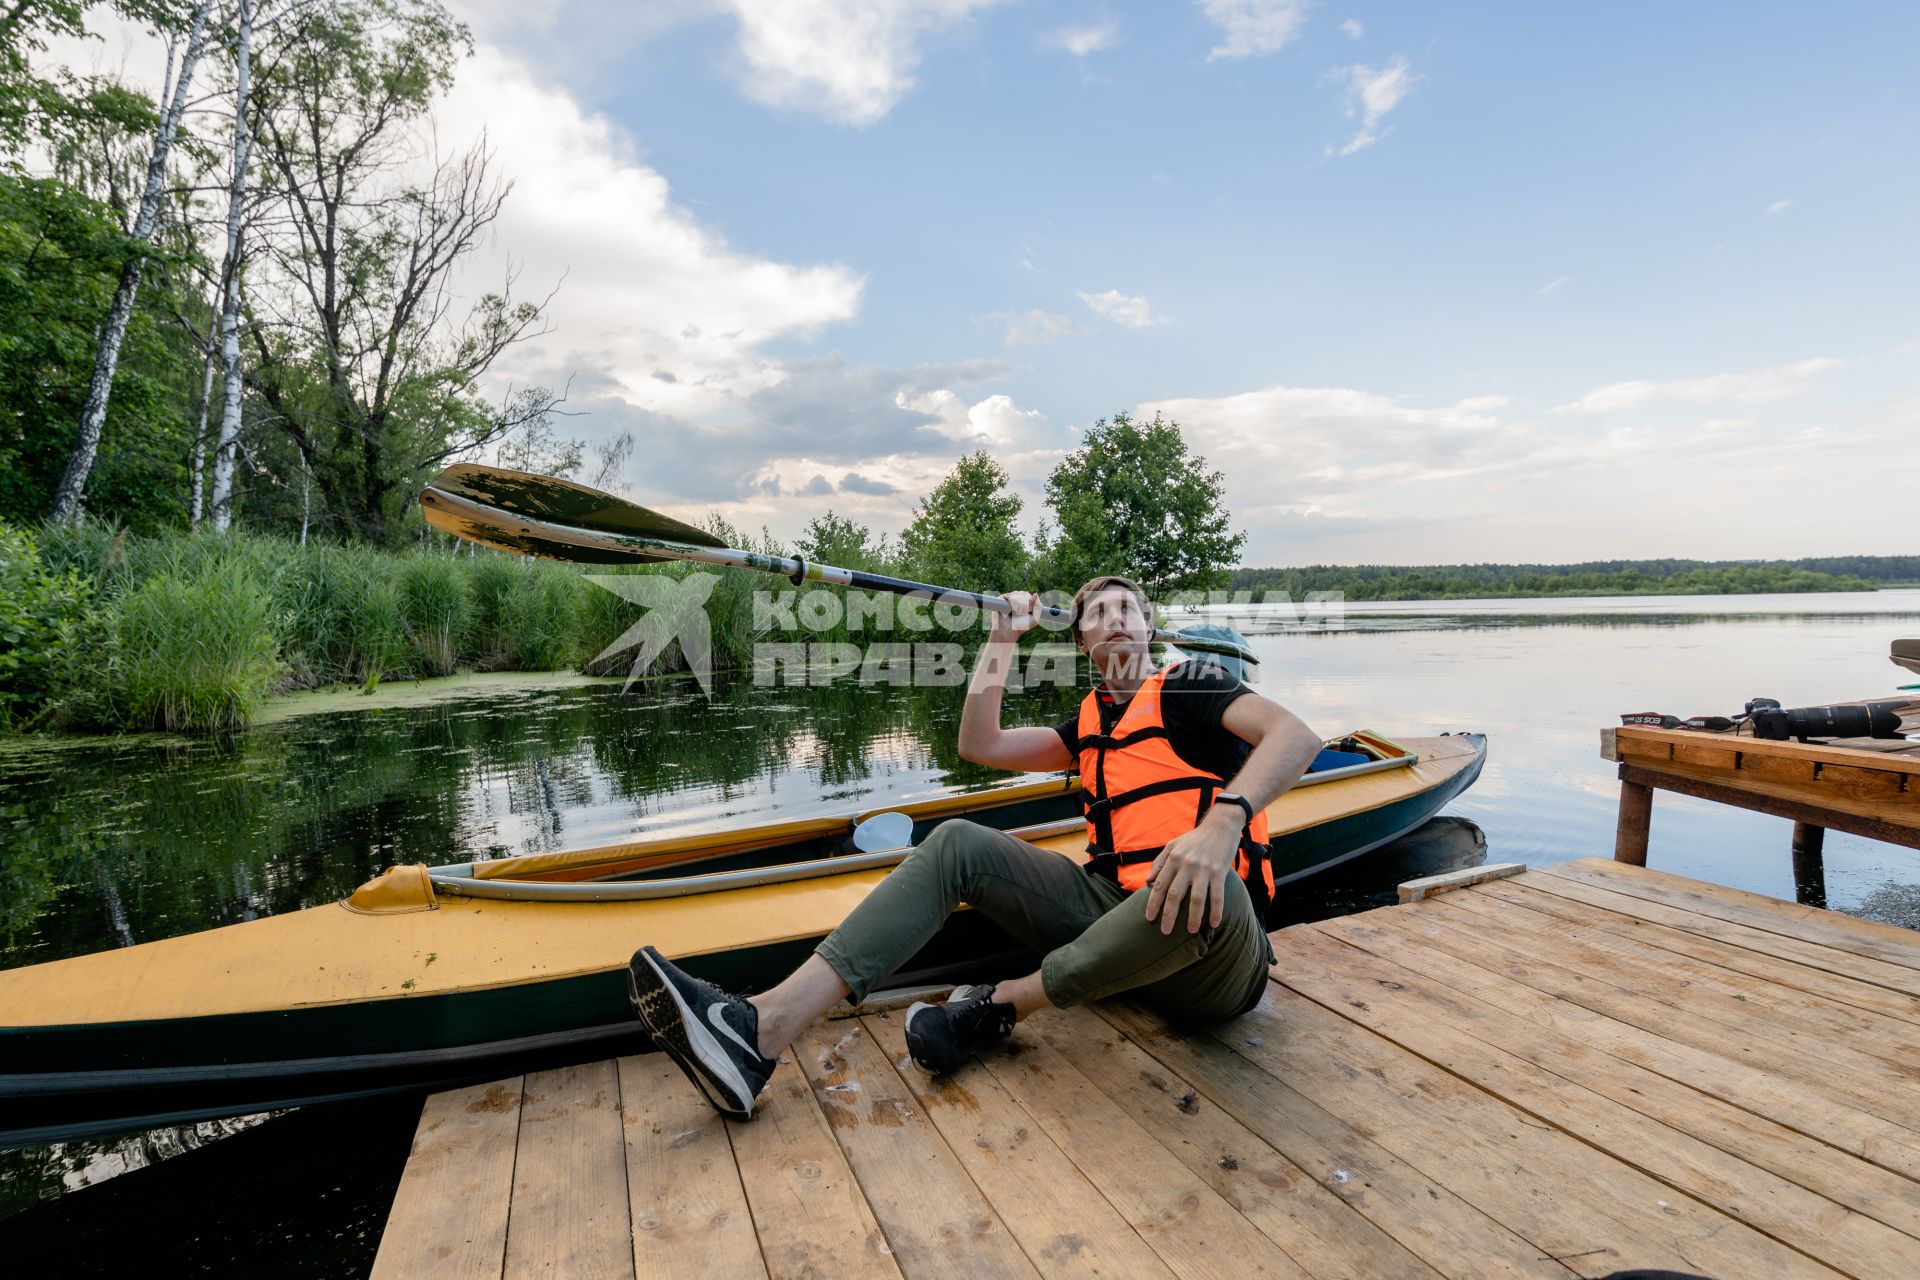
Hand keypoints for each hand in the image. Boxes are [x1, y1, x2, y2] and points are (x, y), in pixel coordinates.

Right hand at [989, 590, 1040, 644]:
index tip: (1030, 609)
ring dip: (1020, 604)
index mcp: (1023, 602)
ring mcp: (1007, 599)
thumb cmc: (1021, 626)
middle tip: (1022, 613)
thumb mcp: (1035, 618)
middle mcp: (1015, 598)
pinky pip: (1010, 596)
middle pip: (1023, 594)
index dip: (1030, 601)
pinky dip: (1014, 603)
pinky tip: (1014, 610)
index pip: (1028, 595)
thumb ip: (1038, 607)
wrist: (1009, 632)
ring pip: (1017, 594)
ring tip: (1017, 613)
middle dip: (1025, 604)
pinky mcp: (1001, 600)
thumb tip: (1036, 594)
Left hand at [1142, 808, 1241, 933]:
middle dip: (1168, 915)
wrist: (1220, 826)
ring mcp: (1204, 869)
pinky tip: (1213, 924)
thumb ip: (1160, 862)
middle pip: (1175, 895)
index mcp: (1174, 859)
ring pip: (1196, 898)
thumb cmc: (1195, 838)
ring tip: (1190, 931)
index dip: (1153, 902)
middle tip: (1164, 932)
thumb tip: (1148, 880)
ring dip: (1193, 917)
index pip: (1160, 884)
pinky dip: (1216, 911)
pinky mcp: (1219, 872)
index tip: (1149, 918)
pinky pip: (1217, 895)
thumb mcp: (1173, 845)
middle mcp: (1187, 865)